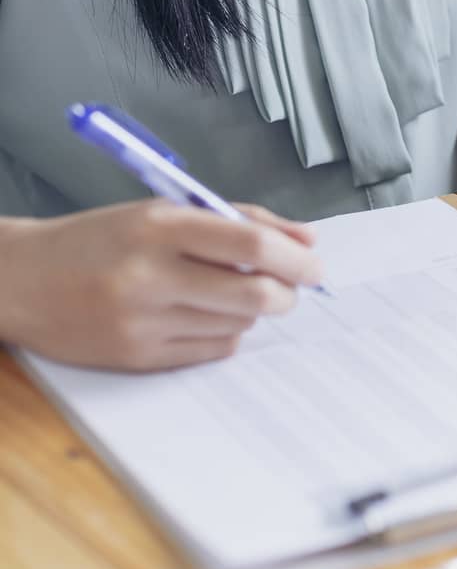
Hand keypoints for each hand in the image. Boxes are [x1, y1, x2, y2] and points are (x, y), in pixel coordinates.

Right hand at [0, 201, 322, 371]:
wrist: (22, 279)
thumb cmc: (102, 239)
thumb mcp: (166, 211)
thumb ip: (240, 220)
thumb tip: (306, 240)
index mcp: (160, 227)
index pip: (250, 244)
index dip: (295, 258)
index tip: (315, 265)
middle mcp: (150, 275)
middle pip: (253, 293)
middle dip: (287, 292)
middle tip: (290, 287)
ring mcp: (141, 321)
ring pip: (238, 324)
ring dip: (252, 311)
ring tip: (228, 294)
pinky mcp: (135, 357)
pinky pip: (212, 350)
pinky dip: (225, 333)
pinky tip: (203, 316)